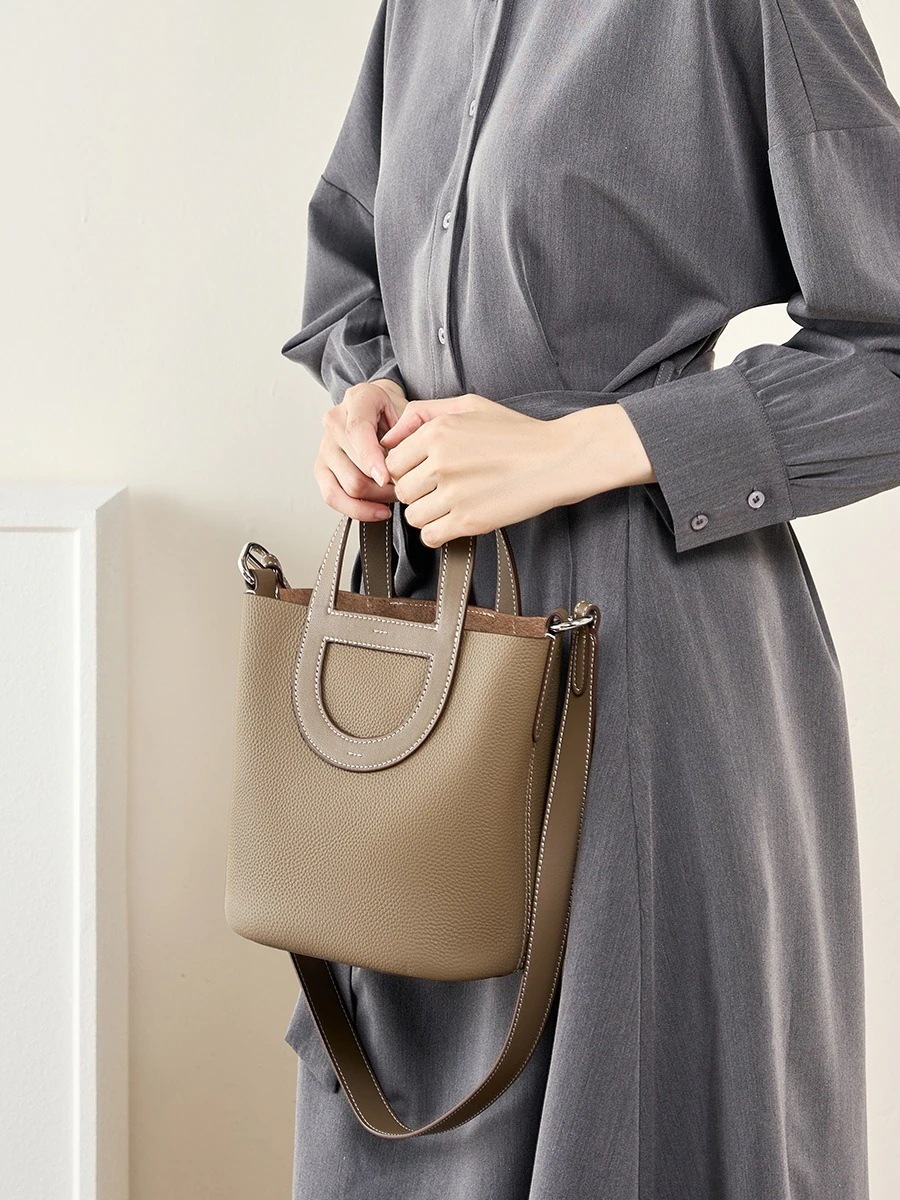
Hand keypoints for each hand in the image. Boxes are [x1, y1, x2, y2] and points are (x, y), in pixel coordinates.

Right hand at [314, 378, 407, 520]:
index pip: (357, 432)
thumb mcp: (411, 411)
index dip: (371, 459)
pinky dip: (357, 509)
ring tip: (395, 495)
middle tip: (406, 487)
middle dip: (385, 486)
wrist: (381, 410)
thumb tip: (401, 462)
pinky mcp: (321, 467)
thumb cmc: (396, 413)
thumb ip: (409, 431)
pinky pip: (332, 496)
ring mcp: (325, 445)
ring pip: (348, 486)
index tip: (386, 478)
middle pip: (355, 467)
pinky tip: (378, 510)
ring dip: (377, 498)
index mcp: (357, 400)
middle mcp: (334, 422)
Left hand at [379, 392, 655, 546]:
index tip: (424, 473)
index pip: (392, 462)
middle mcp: (440, 462)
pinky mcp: (469, 521)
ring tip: (449, 505)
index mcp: (436, 432)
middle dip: (416, 493)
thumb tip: (387, 437)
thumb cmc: (516, 432)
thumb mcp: (470, 406)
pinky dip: (437, 533)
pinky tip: (454, 521)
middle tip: (440, 489)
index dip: (406, 470)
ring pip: (412, 516)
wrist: (557, 459)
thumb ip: (424, 412)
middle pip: (401, 491)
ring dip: (427, 514)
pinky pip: (430, 536)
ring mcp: (454, 494)